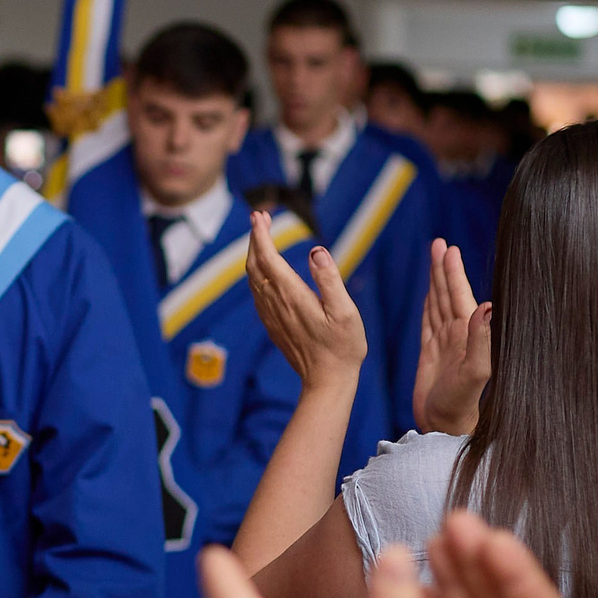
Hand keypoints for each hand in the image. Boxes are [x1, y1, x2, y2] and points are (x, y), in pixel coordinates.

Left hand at [247, 211, 367, 391]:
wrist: (327, 382)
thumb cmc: (343, 347)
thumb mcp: (345, 312)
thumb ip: (329, 280)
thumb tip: (315, 251)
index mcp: (291, 295)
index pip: (267, 258)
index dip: (260, 235)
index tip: (258, 215)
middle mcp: (275, 303)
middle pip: (255, 264)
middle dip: (254, 239)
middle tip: (258, 217)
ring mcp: (271, 315)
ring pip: (253, 278)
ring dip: (254, 254)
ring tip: (260, 236)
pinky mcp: (273, 324)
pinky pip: (257, 293)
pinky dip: (255, 273)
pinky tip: (263, 270)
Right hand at [414, 239, 492, 434]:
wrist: (445, 427)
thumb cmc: (462, 405)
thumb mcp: (475, 372)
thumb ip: (481, 339)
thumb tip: (485, 305)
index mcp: (468, 335)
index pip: (459, 296)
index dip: (453, 273)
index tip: (449, 249)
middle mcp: (458, 334)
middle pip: (448, 293)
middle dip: (443, 269)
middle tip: (439, 244)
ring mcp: (445, 342)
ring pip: (437, 303)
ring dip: (435, 280)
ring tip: (433, 257)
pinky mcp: (431, 353)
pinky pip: (427, 320)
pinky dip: (427, 303)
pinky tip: (428, 292)